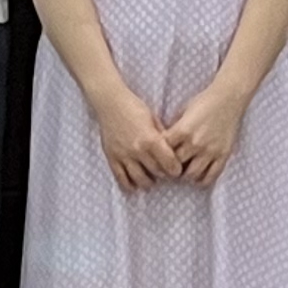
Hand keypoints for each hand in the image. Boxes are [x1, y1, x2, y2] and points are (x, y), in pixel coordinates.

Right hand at [87, 78, 183, 192]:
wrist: (110, 102)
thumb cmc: (134, 107)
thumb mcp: (154, 119)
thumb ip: (162, 137)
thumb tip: (172, 152)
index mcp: (150, 139)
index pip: (169, 164)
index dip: (176, 169)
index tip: (177, 169)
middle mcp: (137, 150)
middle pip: (157, 173)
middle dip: (164, 174)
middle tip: (166, 172)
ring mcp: (123, 156)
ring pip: (140, 180)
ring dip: (149, 181)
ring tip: (152, 177)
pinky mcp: (112, 158)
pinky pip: (122, 179)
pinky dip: (130, 185)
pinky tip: (136, 183)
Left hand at [164, 80, 250, 186]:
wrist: (228, 99)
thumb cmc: (203, 102)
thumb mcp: (183, 111)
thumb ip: (174, 128)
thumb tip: (163, 142)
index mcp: (183, 130)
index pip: (164, 150)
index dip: (160, 154)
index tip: (160, 156)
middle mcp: (195, 143)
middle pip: (176, 165)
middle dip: (171, 167)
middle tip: (170, 167)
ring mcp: (210, 151)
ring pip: (192, 175)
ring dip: (186, 175)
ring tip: (183, 171)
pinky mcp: (223, 156)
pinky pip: (211, 177)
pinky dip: (202, 180)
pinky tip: (198, 176)